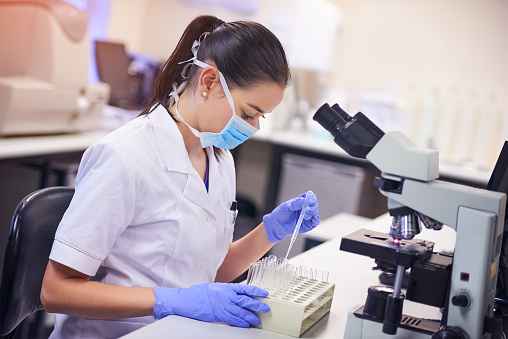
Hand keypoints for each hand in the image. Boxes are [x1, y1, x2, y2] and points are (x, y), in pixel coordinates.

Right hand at [153, 283, 268, 327]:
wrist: (188, 300)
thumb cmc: (200, 293)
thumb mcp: (216, 287)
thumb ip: (227, 291)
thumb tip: (238, 294)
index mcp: (227, 287)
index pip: (246, 288)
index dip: (256, 291)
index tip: (265, 293)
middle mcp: (227, 296)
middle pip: (247, 301)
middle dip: (257, 305)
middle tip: (266, 308)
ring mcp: (224, 306)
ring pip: (242, 312)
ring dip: (251, 316)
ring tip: (257, 320)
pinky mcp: (219, 315)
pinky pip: (233, 320)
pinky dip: (241, 322)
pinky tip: (246, 324)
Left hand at [263, 191, 319, 242]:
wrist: (277, 225)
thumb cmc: (280, 214)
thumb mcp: (286, 206)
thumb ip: (295, 203)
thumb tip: (304, 200)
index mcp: (300, 201)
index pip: (310, 197)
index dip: (311, 198)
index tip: (309, 201)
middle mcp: (305, 207)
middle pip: (314, 204)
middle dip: (312, 207)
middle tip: (306, 210)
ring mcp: (307, 216)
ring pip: (315, 212)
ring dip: (312, 213)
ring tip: (305, 216)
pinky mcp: (308, 224)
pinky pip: (315, 222)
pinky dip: (316, 220)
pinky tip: (313, 218)